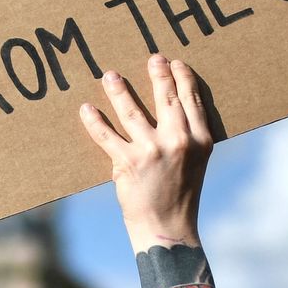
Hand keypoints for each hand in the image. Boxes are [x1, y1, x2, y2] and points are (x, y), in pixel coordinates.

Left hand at [80, 55, 212, 251]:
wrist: (167, 229)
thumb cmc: (181, 195)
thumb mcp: (196, 163)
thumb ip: (189, 136)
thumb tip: (175, 109)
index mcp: (201, 140)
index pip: (191, 100)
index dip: (183, 78)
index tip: (175, 63)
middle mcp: (179, 142)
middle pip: (166, 98)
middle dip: (158, 74)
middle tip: (152, 58)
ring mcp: (153, 151)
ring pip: (132, 112)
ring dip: (119, 90)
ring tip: (110, 76)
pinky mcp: (129, 162)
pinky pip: (107, 136)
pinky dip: (94, 121)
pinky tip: (86, 109)